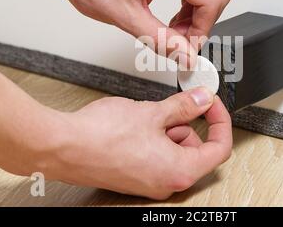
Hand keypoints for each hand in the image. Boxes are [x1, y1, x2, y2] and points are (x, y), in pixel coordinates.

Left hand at [24, 0, 232, 64]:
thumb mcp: (124, 16)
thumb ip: (161, 39)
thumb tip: (185, 56)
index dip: (204, 29)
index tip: (188, 47)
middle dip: (205, 22)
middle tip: (182, 39)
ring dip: (198, 12)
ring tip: (173, 28)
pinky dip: (190, 0)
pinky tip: (172, 13)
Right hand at [46, 87, 231, 199]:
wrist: (62, 147)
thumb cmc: (100, 136)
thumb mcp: (152, 113)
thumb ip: (184, 106)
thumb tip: (203, 100)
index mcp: (179, 171)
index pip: (219, 148)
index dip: (220, 121)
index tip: (212, 104)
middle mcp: (166, 183)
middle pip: (196, 149)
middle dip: (188, 124)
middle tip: (173, 106)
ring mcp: (150, 182)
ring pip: (175, 150)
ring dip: (168, 129)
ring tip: (146, 116)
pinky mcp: (136, 177)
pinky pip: (157, 156)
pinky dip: (155, 137)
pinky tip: (137, 125)